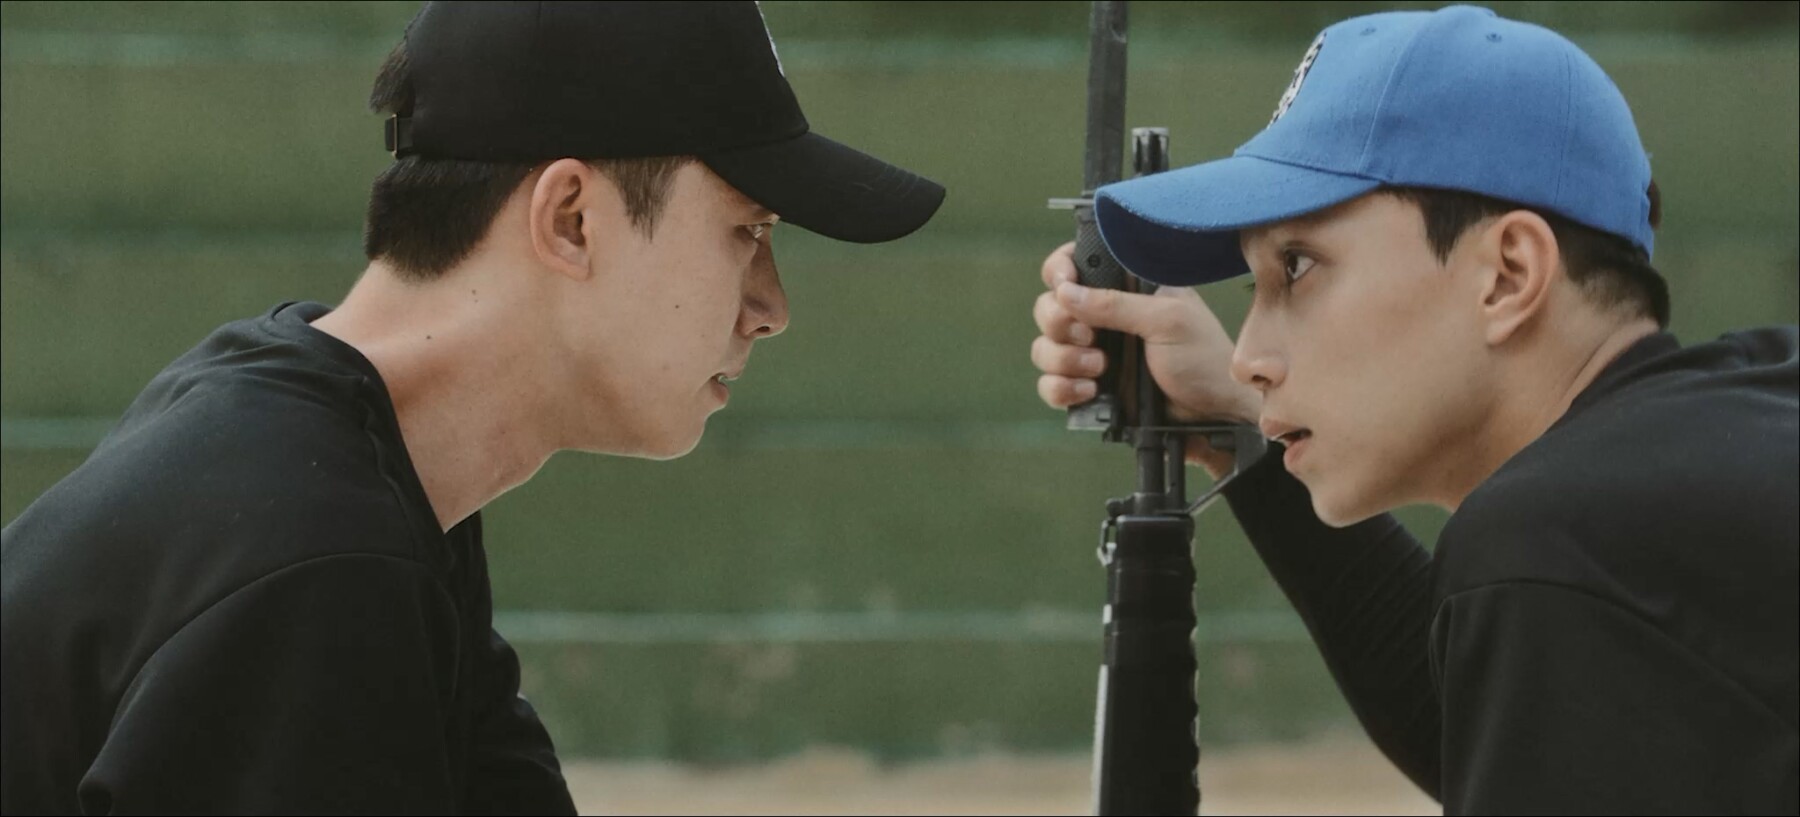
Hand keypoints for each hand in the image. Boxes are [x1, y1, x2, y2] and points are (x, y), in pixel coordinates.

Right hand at [1030, 242, 1260, 476]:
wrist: (1213, 416)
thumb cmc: (1203, 359)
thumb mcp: (1167, 320)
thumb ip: (1115, 304)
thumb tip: (1064, 291)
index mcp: (1124, 288)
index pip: (1074, 265)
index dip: (1059, 272)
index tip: (1065, 287)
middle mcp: (1103, 318)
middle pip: (1048, 308)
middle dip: (1061, 324)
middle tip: (1091, 337)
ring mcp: (1093, 354)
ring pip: (1044, 348)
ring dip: (1063, 359)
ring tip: (1100, 369)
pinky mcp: (1088, 387)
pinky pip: (1050, 385)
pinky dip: (1061, 388)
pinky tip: (1091, 391)